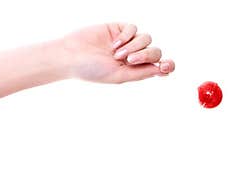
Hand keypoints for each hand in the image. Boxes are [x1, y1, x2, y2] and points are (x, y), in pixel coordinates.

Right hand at [58, 22, 174, 83]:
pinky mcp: (118, 29)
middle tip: (130, 60)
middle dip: (145, 54)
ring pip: (146, 38)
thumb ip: (141, 73)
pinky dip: (126, 36)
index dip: (167, 64)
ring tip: (116, 54)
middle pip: (154, 51)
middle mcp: (132, 56)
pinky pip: (133, 28)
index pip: (158, 66)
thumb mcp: (119, 76)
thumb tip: (163, 70)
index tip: (167, 65)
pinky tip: (113, 45)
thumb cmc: (92, 71)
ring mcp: (126, 42)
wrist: (71, 56)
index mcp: (134, 70)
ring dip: (134, 46)